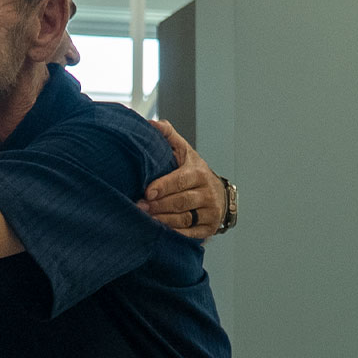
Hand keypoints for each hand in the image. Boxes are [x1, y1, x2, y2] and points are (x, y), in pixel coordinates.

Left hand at [137, 120, 224, 240]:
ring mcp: (209, 212)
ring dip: (163, 220)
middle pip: (180, 202)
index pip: (180, 180)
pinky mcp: (208, 228)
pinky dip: (173, 233)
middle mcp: (207, 193)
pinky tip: (159, 231)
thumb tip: (150, 123)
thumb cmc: (193, 172)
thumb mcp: (184, 152)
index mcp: (199, 173)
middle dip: (158, 205)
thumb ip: (168, 136)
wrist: (218, 194)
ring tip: (145, 219)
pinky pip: (189, 234)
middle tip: (139, 207)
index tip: (147, 192)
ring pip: (184, 219)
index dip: (163, 187)